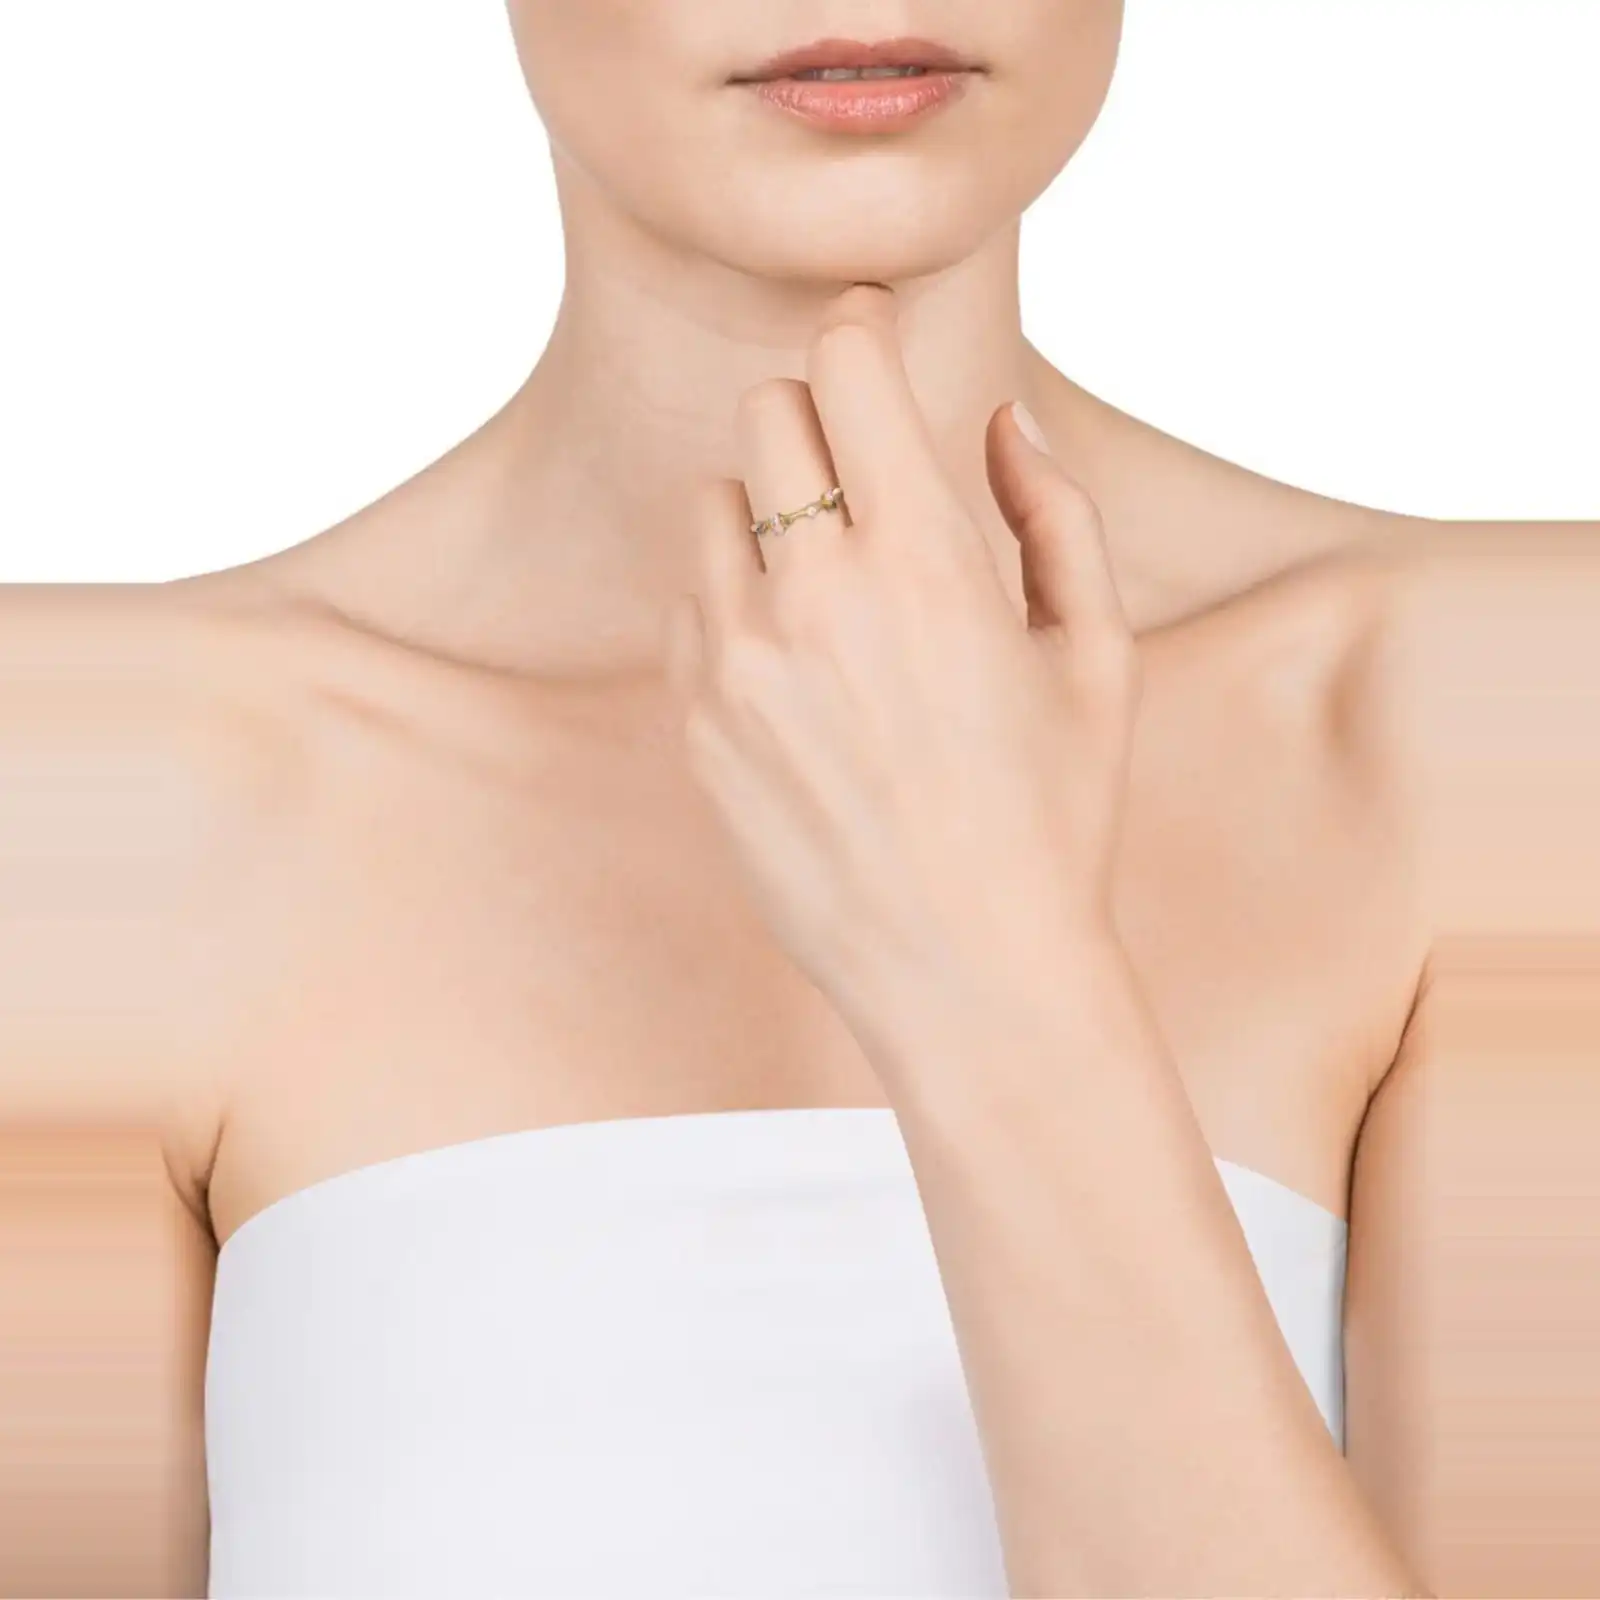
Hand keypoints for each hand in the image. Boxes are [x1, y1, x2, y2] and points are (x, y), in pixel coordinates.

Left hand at [664, 285, 1140, 1033]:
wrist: (968, 971)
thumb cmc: (1054, 817)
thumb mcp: (1097, 656)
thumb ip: (1054, 513)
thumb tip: (998, 419)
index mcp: (924, 561)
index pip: (846, 366)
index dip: (858, 325)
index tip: (869, 329)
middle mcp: (814, 596)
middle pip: (767, 411)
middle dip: (818, 416)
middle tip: (862, 468)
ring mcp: (737, 664)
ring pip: (713, 505)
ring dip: (769, 512)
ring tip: (829, 584)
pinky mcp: (696, 725)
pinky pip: (688, 607)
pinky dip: (733, 603)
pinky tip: (795, 668)